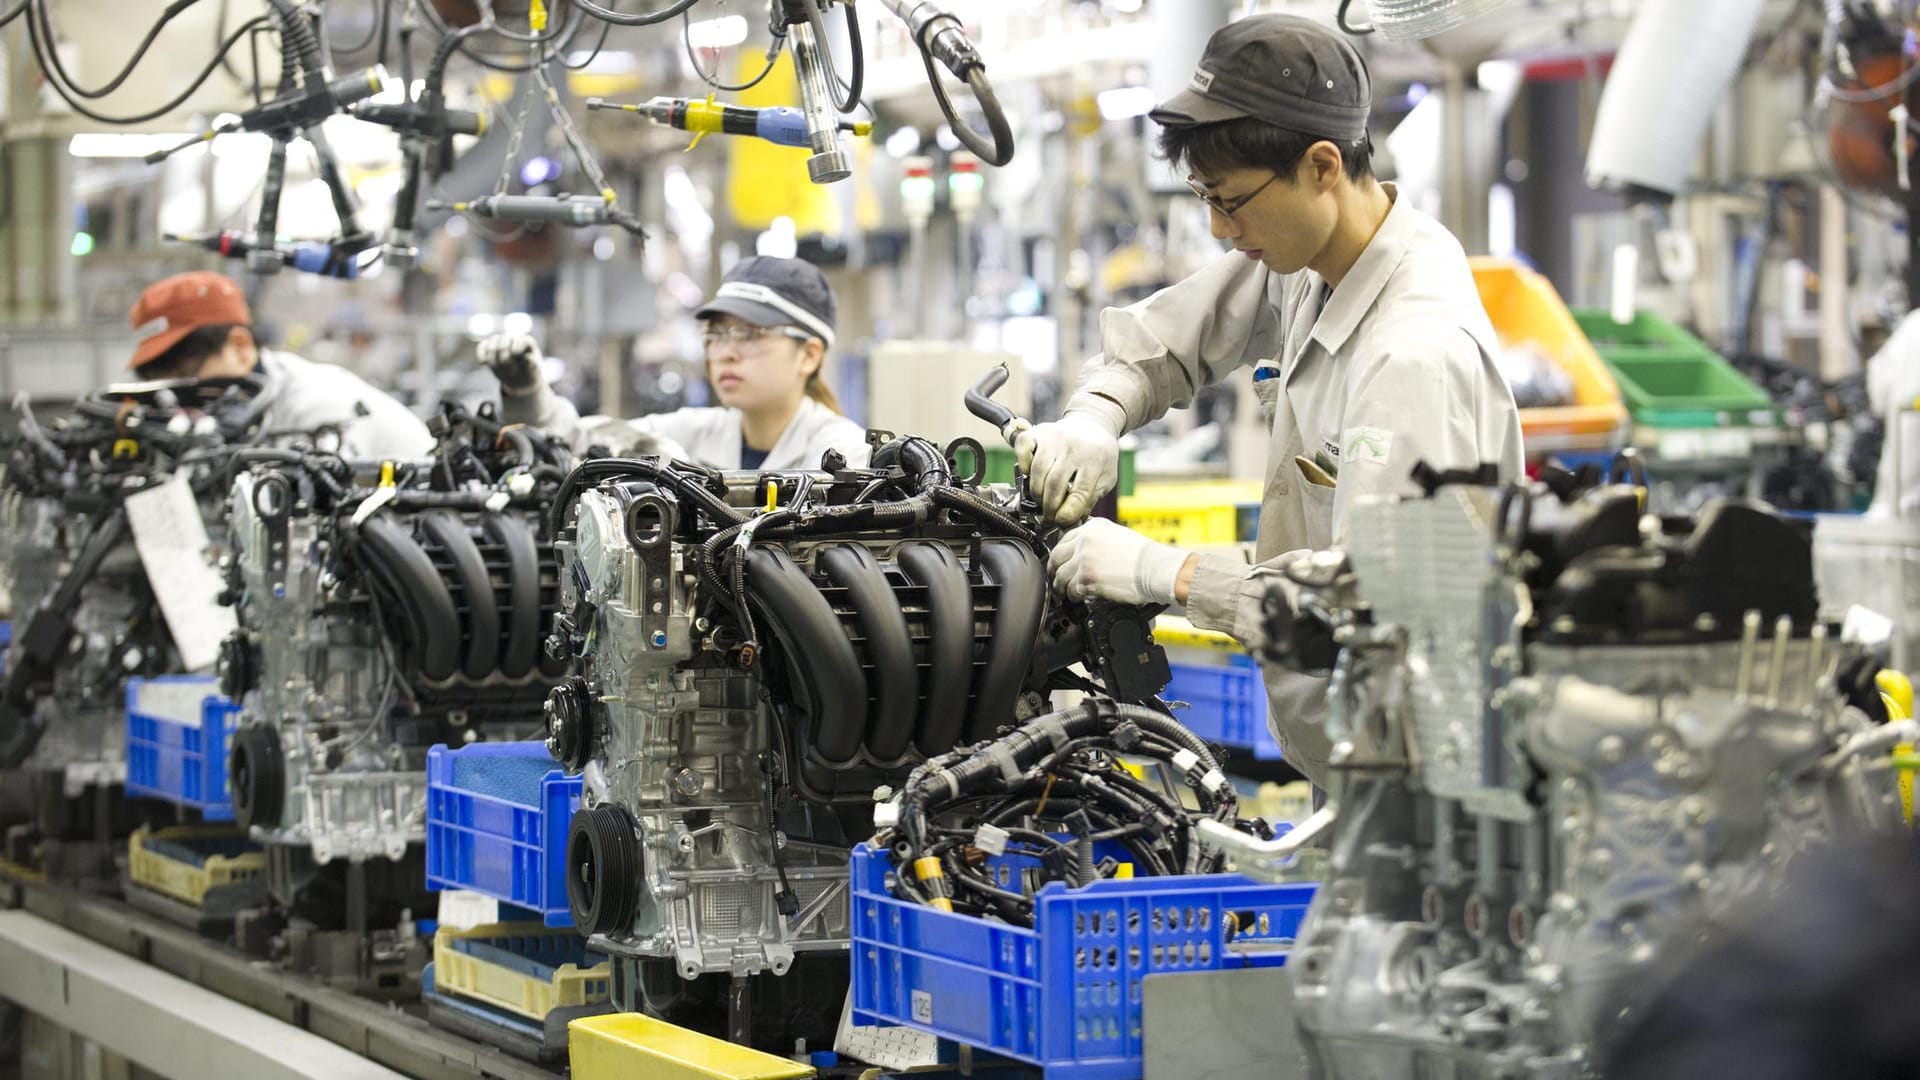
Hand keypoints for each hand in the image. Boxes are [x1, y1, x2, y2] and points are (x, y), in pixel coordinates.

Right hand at [477, 333, 542, 394]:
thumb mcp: (535, 370)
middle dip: (504, 356)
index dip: (516, 351)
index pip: (519, 340)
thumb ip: (533, 363)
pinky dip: (481, 354)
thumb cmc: (529, 373)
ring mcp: (500, 341)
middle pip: (504, 339)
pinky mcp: (489, 347)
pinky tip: (483, 364)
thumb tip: (527, 358)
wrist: (520, 379)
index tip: (517, 363)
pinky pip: (482, 346)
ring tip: (497, 368)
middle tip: (508, 370)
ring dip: (493, 357)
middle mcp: (513, 338)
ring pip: (492, 342)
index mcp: (526, 341)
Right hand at [1014, 397, 1125, 524]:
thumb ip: (1091, 498)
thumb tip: (1070, 518)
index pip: (1079, 493)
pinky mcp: (1036, 432)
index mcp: (1096, 459)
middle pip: (1055, 485)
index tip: (1062, 520)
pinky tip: (1032, 475)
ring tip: (1042, 500)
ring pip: (1037, 472)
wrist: (1092, 423)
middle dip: (1049, 507)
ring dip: (1036, 493)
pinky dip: (1024, 469)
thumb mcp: (1106, 477)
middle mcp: (1073, 446)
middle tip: (1050, 516)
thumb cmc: (1098, 455)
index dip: (1067, 513)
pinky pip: (1023, 453)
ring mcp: (1053, 437)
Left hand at [1048, 517, 1192, 606]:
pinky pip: (1070, 589)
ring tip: (1064, 593)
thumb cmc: (1144, 556)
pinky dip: (1072, 596)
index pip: (1065, 539)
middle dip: (1054, 569)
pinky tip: (1077, 598)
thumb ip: (1099, 541)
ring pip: (1060, 575)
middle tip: (1056, 578)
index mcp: (1093, 527)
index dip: (1061, 554)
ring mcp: (1084, 558)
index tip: (1060, 562)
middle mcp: (1085, 540)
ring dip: (1061, 586)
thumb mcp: (1118, 535)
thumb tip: (1087, 553)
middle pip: (1056, 556)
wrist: (1154, 568)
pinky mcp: (1086, 578)